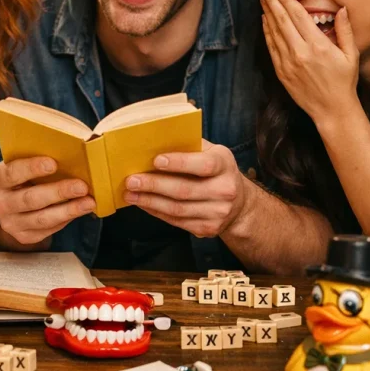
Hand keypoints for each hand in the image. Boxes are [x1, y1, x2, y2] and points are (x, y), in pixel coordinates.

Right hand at [0, 157, 95, 244]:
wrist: (10, 200)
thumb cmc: (23, 174)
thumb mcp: (21, 162)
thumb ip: (37, 156)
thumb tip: (69, 149)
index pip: (12, 173)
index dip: (32, 168)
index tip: (53, 163)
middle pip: (30, 199)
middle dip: (58, 192)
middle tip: (81, 186)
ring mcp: (9, 224)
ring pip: (42, 219)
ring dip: (69, 210)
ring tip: (89, 202)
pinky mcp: (23, 237)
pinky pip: (48, 229)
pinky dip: (67, 219)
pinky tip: (81, 210)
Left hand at [123, 140, 251, 237]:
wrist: (239, 203)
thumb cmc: (215, 170)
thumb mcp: (210, 152)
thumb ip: (189, 146)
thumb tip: (155, 141)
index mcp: (225, 165)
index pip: (203, 165)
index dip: (179, 163)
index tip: (156, 160)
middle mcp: (225, 190)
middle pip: (184, 190)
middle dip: (154, 185)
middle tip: (131, 180)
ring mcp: (218, 212)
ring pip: (177, 209)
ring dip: (149, 201)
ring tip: (130, 194)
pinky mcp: (208, 229)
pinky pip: (176, 221)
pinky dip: (156, 212)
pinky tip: (143, 203)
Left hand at [259, 0, 359, 122]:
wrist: (332, 109)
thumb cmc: (344, 81)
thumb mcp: (351, 54)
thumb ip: (345, 30)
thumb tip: (342, 8)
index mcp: (318, 46)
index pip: (298, 16)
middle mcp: (300, 53)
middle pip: (282, 20)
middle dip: (271, 0)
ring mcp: (288, 63)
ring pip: (274, 32)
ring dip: (267, 12)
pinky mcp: (281, 71)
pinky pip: (271, 47)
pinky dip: (266, 31)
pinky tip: (264, 19)